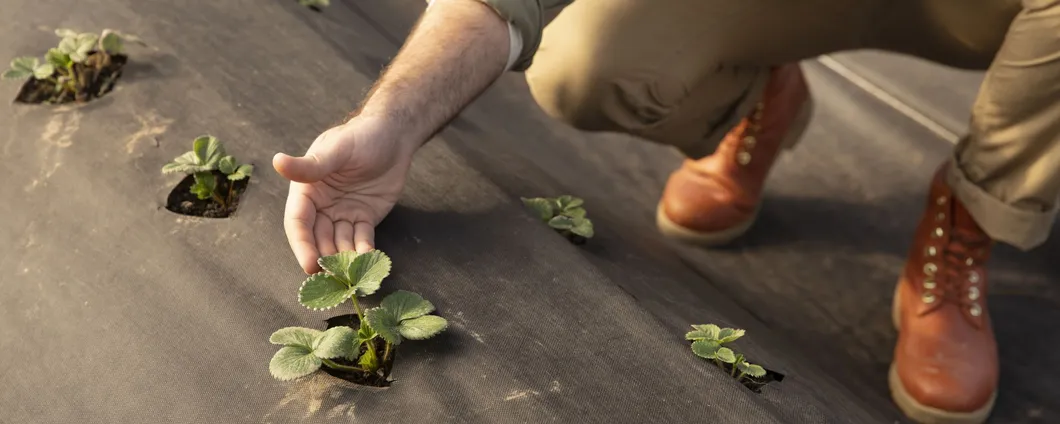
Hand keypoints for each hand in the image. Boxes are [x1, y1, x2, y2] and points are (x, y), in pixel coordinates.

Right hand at [273, 117, 414, 273]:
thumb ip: (310, 165)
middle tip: (333, 276)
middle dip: (323, 257)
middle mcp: (321, 205)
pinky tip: (370, 259)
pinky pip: (361, 239)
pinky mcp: (364, 218)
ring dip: (344, 258)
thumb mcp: (336, 149)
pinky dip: (364, 250)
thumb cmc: (361, 136)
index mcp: (307, 189)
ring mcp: (343, 213)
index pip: (298, 222)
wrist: (394, 135)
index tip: (309, 264)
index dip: (302, 244)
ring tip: (353, 271)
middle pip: (317, 238)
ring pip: (339, 243)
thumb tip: (277, 162)